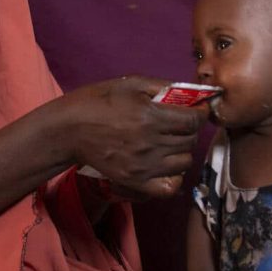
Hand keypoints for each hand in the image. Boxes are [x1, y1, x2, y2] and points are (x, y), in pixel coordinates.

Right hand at [62, 76, 205, 196]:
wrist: (70, 130)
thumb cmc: (98, 102)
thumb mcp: (130, 84)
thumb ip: (162, 87)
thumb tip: (191, 92)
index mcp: (150, 116)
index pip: (193, 120)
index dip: (201, 114)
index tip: (198, 110)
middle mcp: (150, 143)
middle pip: (190, 141)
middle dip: (190, 129)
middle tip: (181, 123)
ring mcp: (143, 166)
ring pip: (183, 162)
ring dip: (182, 151)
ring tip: (171, 142)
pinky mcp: (135, 182)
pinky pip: (169, 186)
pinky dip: (173, 176)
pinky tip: (166, 165)